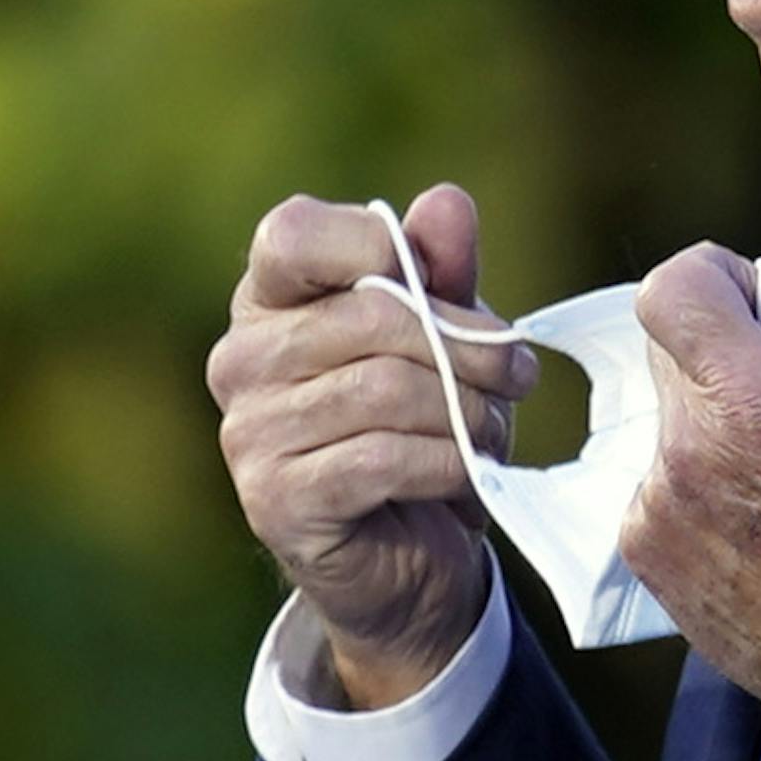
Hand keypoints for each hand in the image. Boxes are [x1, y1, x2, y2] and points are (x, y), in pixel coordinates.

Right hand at [207, 185, 536, 707]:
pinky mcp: (277, 499)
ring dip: (466, 410)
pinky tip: (471, 470)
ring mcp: (249, 432)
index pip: (293, 234)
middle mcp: (242, 360)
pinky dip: (447, 462)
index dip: (380, 244)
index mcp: (268, 301)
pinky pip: (382, 458)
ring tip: (496, 428)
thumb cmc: (424, 427)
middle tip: (519, 373)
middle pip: (368, 315)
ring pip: (384, 390)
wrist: (412, 558)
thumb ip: (441, 270)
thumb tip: (446, 202)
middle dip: (468, 344)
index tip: (450, 287)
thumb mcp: (445, 338)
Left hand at [623, 248, 760, 760]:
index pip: (672, 290)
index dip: (712, 276)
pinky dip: (707, 480)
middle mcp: (691, 453)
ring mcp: (660, 509)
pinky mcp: (649, 555)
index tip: (751, 298)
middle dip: (731, 353)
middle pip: (671, 349)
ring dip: (722, 424)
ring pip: (672, 416)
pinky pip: (663, 478)